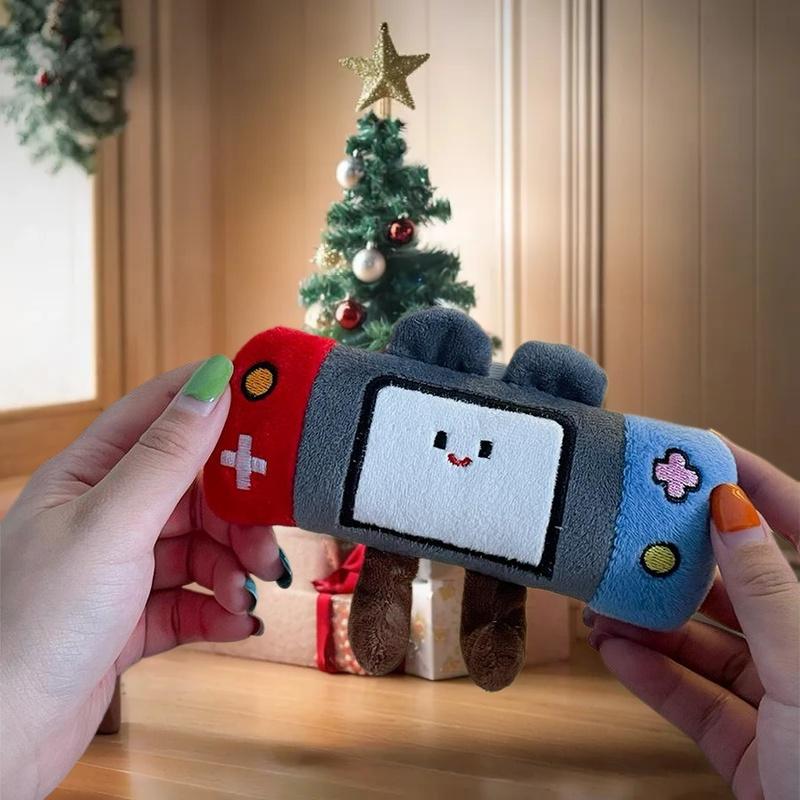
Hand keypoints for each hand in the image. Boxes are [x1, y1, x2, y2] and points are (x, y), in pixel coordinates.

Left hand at [0, 358, 287, 799]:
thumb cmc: (31, 623)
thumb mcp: (112, 525)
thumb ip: (167, 456)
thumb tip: (213, 384)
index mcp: (88, 476)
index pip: (160, 414)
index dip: (214, 404)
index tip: (270, 406)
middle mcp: (106, 516)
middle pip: (195, 491)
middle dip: (236, 516)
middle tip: (263, 544)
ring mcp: (121, 569)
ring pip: (201, 548)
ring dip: (233, 570)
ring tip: (244, 597)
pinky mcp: (133, 618)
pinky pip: (194, 600)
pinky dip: (220, 610)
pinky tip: (236, 623)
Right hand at [585, 439, 799, 798]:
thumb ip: (765, 591)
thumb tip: (730, 510)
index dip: (754, 481)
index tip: (701, 450)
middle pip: (740, 585)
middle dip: (680, 560)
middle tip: (633, 532)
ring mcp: (784, 702)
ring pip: (709, 643)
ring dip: (653, 624)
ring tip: (605, 602)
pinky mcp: (753, 746)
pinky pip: (695, 697)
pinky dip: (653, 675)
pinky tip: (617, 652)